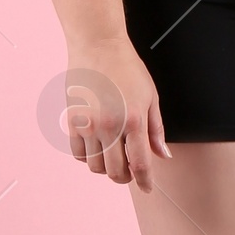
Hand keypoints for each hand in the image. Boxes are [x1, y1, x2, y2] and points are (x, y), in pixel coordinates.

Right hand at [61, 36, 170, 189]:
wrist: (98, 46)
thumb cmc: (128, 69)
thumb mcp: (150, 97)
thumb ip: (156, 130)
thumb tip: (162, 156)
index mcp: (134, 120)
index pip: (140, 164)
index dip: (145, 182)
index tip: (147, 188)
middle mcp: (110, 126)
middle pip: (115, 172)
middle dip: (124, 177)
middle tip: (129, 172)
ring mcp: (88, 125)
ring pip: (95, 166)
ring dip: (105, 168)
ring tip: (112, 157)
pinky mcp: (72, 121)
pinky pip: (78, 153)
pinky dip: (87, 158)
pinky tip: (96, 148)